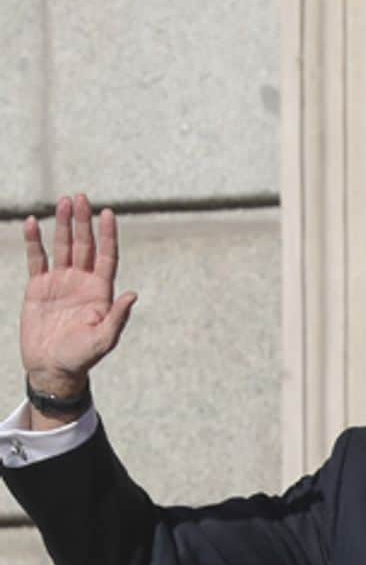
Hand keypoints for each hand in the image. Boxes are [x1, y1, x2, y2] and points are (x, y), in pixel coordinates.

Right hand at [21, 194, 135, 418]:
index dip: (107, 235)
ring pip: (62, 247)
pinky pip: (36, 259)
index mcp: (101, 291)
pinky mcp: (38, 287)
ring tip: (63, 201)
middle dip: (83, 222)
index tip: (107, 213)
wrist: (52, 367)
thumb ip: (118, 317)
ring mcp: (60, 282)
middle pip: (84, 244)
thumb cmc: (82, 356)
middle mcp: (82, 281)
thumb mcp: (103, 339)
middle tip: (81, 197)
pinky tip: (33, 223)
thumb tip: (133, 294)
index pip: (107, 255)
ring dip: (62, 225)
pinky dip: (34, 241)